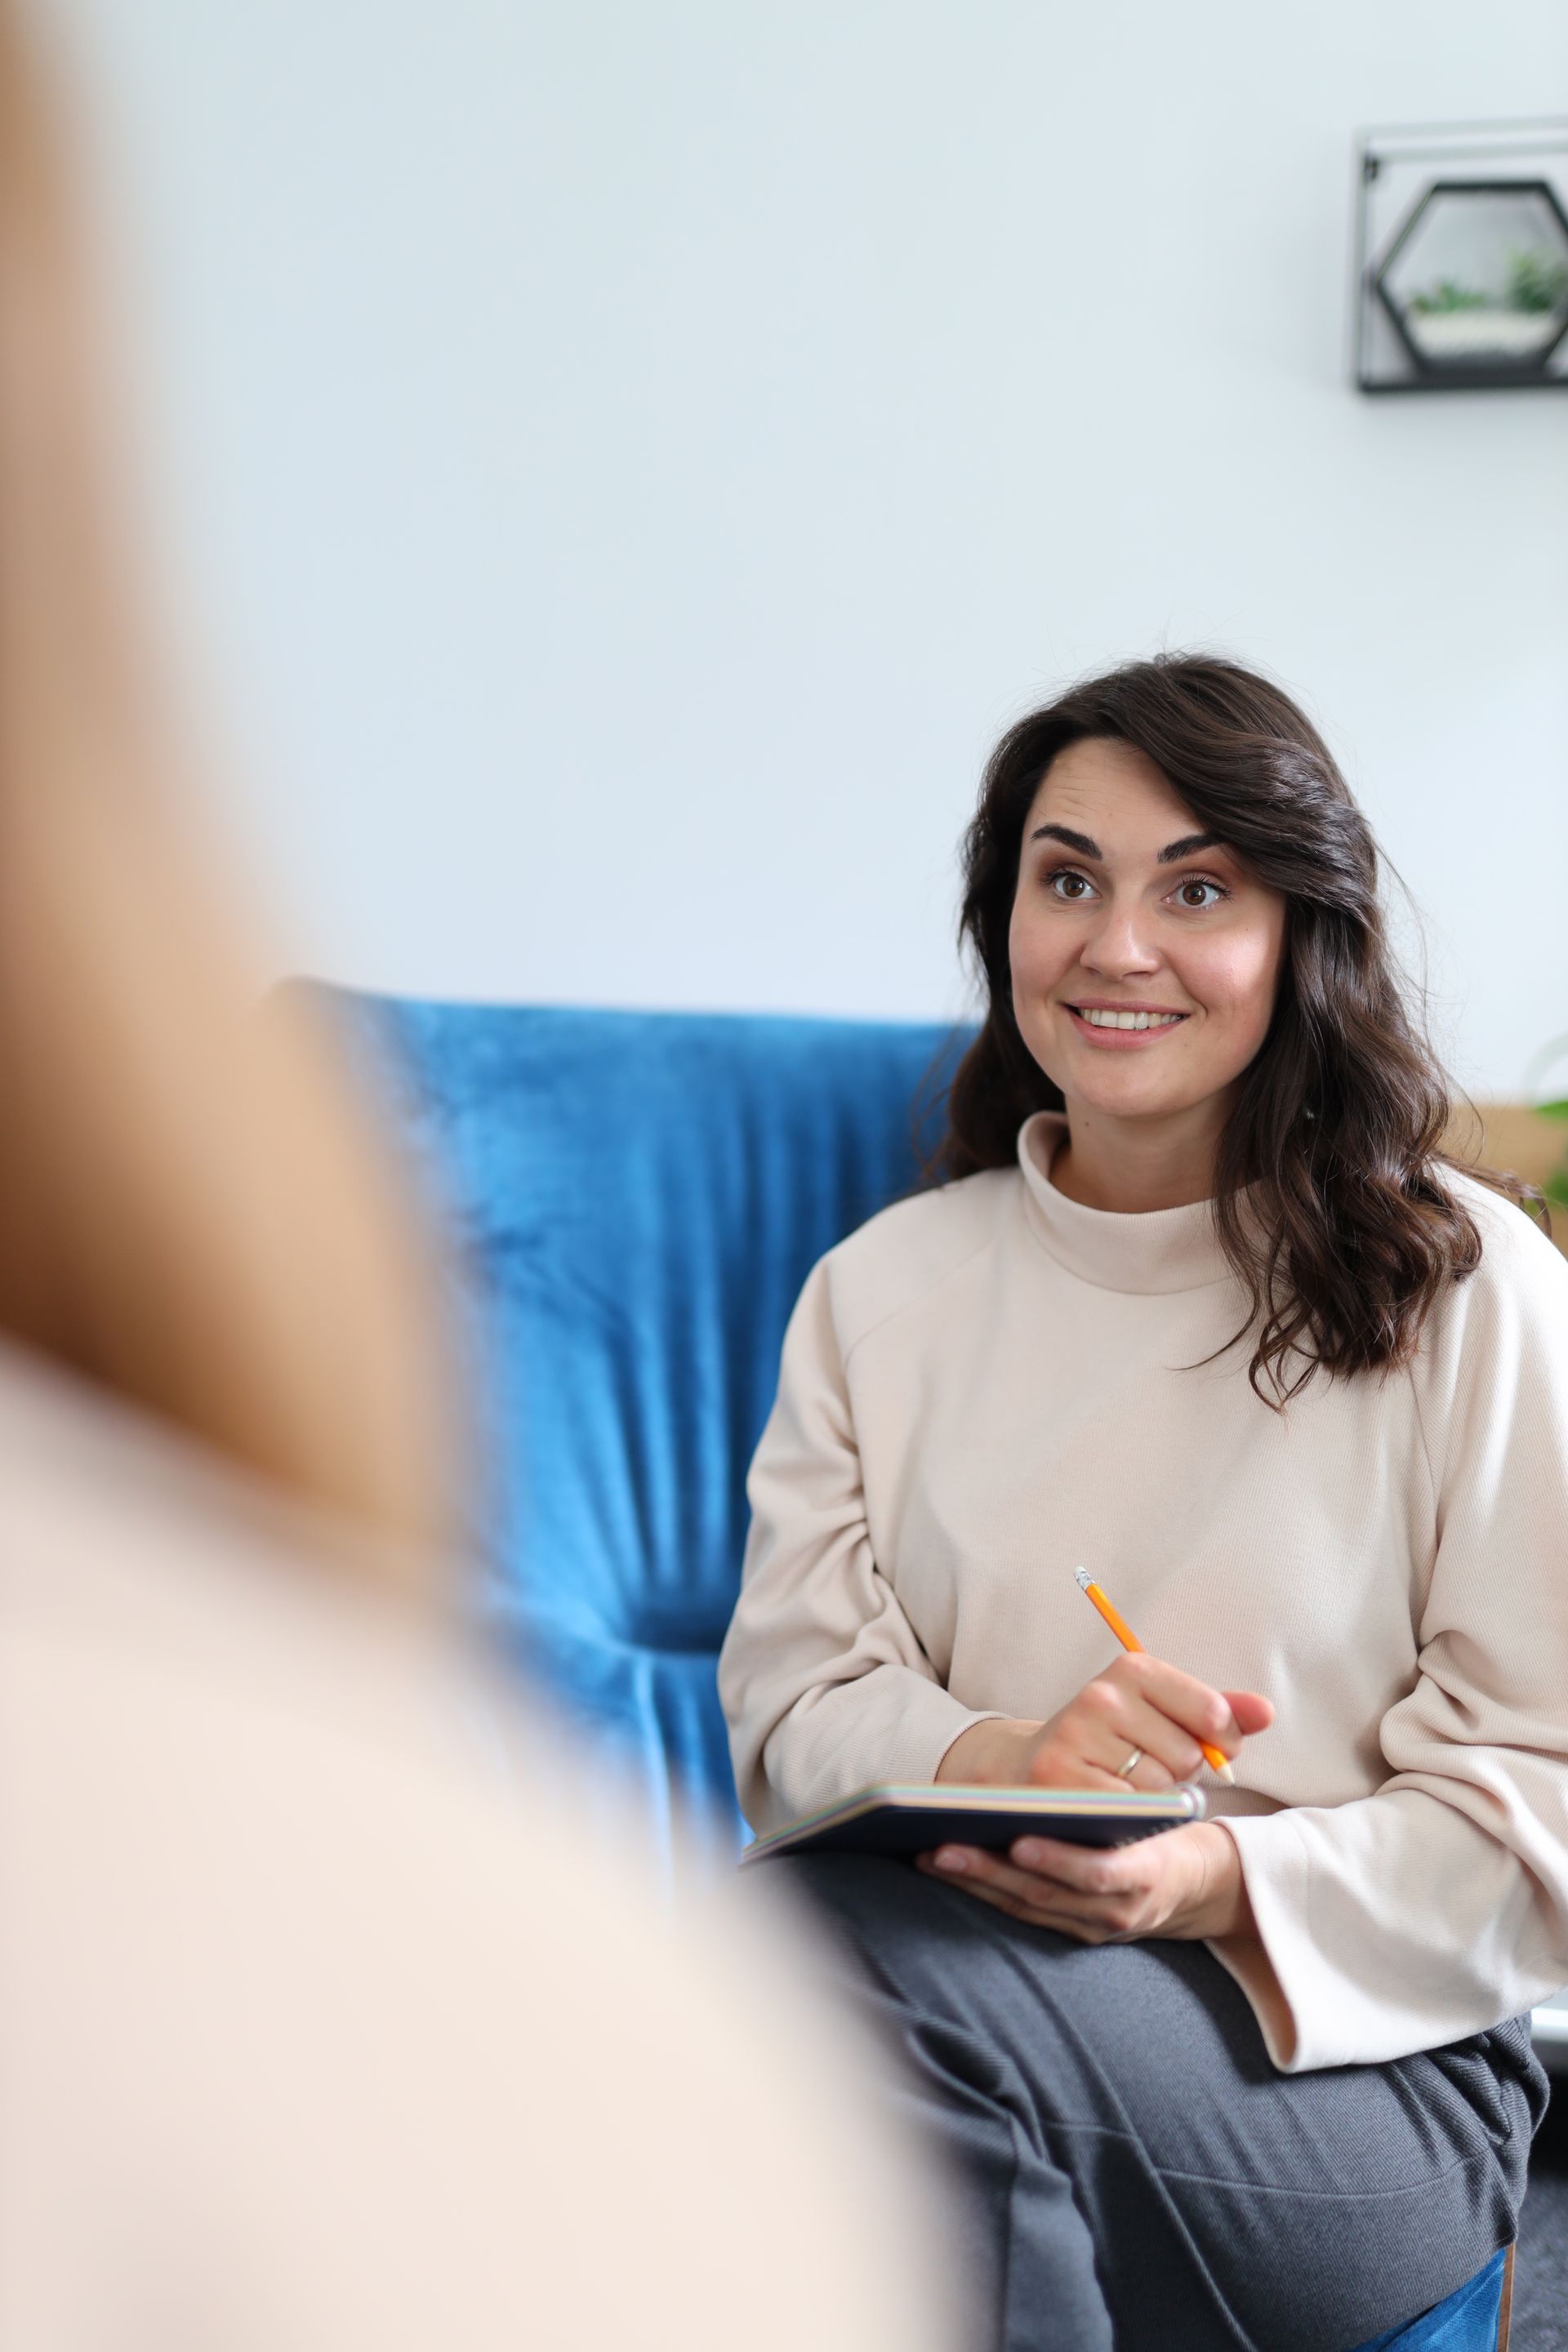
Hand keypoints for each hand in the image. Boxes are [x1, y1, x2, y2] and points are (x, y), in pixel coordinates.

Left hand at [916, 1819, 1252, 1943]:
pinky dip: (984, 1891)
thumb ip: (1154, 1793)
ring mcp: (1091, 1926)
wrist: (1198, 1885)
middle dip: (992, 1872)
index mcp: (1146, 1875)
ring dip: (977, 1882)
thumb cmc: (1177, 1832)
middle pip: (1045, 1896)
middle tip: (945, 1848)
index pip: (1101, 1874)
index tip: (1021, 1841)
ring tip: (932, 1854)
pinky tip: (947, 1869)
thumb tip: (1112, 1778)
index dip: (1060, 1861)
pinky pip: (1021, 1913)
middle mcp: (1115, 1911)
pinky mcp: (1071, 1930)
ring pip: (1025, 1907)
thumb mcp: (1180, 1813)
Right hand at [936, 1652, 1273, 1794]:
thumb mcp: (1164, 1716)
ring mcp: (1077, 1736)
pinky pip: (1128, 1811)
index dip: (1219, 1740)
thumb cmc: (1112, 1744)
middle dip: (1178, 1771)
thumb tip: (1267, 1712)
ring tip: (1120, 1784)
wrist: (1031, 1770)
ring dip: (1152, 1797)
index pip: (1212, 1712)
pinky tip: (1108, 1805)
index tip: (1202, 1744)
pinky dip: (1128, 1816)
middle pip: (1188, 1754)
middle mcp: (1101, 1695)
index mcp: (1132, 1668)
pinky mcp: (1060, 1779)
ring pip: (1160, 1786)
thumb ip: (1219, 1713)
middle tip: (1141, 1767)